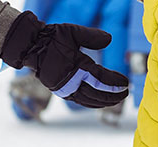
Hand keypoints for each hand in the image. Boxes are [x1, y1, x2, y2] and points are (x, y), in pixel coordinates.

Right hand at [0, 12, 128, 108]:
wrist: (31, 47)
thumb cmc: (53, 38)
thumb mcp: (72, 31)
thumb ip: (92, 36)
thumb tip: (109, 39)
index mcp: (75, 66)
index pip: (100, 78)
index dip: (114, 82)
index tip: (126, 82)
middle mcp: (70, 81)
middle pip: (97, 93)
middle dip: (113, 95)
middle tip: (126, 93)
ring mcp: (65, 89)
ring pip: (89, 100)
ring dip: (105, 101)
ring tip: (118, 99)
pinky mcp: (62, 92)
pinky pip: (81, 101)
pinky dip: (93, 103)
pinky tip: (102, 103)